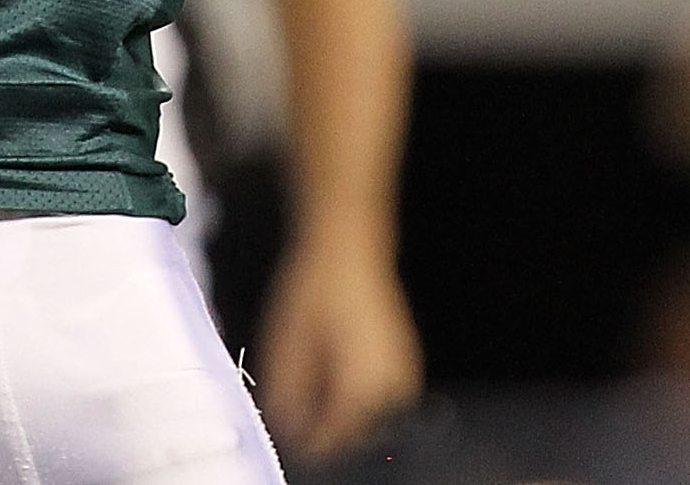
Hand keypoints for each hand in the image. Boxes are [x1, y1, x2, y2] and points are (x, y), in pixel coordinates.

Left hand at [257, 238, 424, 459]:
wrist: (349, 247)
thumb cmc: (318, 287)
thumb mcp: (287, 343)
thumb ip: (287, 392)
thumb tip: (285, 425)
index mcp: (364, 388)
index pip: (334, 438)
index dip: (307, 441)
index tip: (288, 433)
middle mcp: (392, 388)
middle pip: (353, 431)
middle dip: (323, 423)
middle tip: (295, 406)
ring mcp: (403, 375)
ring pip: (367, 415)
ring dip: (339, 410)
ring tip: (311, 384)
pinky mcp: (404, 363)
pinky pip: (379, 396)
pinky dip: (354, 394)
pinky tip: (332, 372)